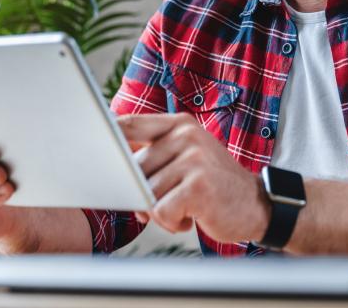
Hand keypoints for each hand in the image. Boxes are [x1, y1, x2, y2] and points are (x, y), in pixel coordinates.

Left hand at [119, 113, 270, 243]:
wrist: (257, 204)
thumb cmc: (213, 183)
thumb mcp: (187, 155)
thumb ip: (154, 152)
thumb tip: (110, 162)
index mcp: (180, 124)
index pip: (130, 124)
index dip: (107, 138)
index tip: (91, 149)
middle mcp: (186, 135)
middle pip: (133, 168)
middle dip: (142, 193)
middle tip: (168, 199)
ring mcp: (194, 159)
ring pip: (146, 193)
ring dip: (160, 212)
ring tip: (185, 206)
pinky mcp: (198, 185)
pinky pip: (161, 211)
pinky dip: (172, 223)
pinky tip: (192, 217)